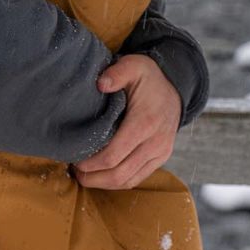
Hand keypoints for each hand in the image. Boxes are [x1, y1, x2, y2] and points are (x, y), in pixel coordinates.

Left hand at [74, 53, 181, 190]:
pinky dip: (119, 181)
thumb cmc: (149, 77)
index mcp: (145, 122)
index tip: (74, 160)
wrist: (176, 86)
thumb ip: (117, 73)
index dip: (90, 164)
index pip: (113, 156)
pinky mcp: (162, 157)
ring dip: (104, 183)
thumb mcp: (134, 66)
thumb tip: (101, 84)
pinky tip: (103, 176)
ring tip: (85, 176)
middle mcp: (155, 142)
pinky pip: (138, 178)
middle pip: (119, 174)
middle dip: (94, 178)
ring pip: (128, 180)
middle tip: (75, 171)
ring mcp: (160, 152)